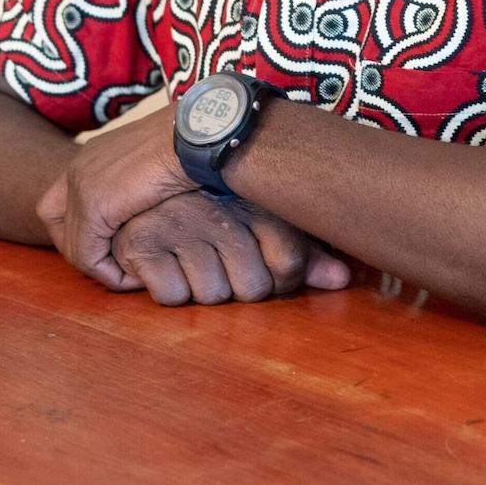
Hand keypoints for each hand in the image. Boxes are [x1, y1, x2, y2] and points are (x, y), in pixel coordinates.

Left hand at [36, 110, 196, 288]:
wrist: (202, 134)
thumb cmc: (198, 148)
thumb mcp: (163, 167)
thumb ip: (144, 186)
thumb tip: (150, 211)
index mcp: (96, 154)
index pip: (62, 199)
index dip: (81, 227)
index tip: (115, 244)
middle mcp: (81, 166)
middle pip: (55, 220)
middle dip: (83, 248)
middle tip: (117, 264)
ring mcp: (83, 184)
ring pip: (73, 245)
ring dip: (101, 268)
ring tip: (133, 275)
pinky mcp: (95, 205)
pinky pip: (88, 256)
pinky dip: (109, 274)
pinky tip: (137, 277)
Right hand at [110, 191, 350, 304]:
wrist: (144, 188)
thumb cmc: (215, 214)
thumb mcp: (265, 224)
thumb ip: (304, 255)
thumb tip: (342, 281)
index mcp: (256, 201)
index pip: (290, 263)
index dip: (282, 280)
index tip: (269, 271)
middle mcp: (220, 210)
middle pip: (252, 288)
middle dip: (240, 288)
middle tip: (225, 267)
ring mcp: (180, 225)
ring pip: (213, 295)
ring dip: (204, 289)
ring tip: (195, 263)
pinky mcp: (142, 242)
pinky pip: (172, 296)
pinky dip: (170, 290)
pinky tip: (169, 267)